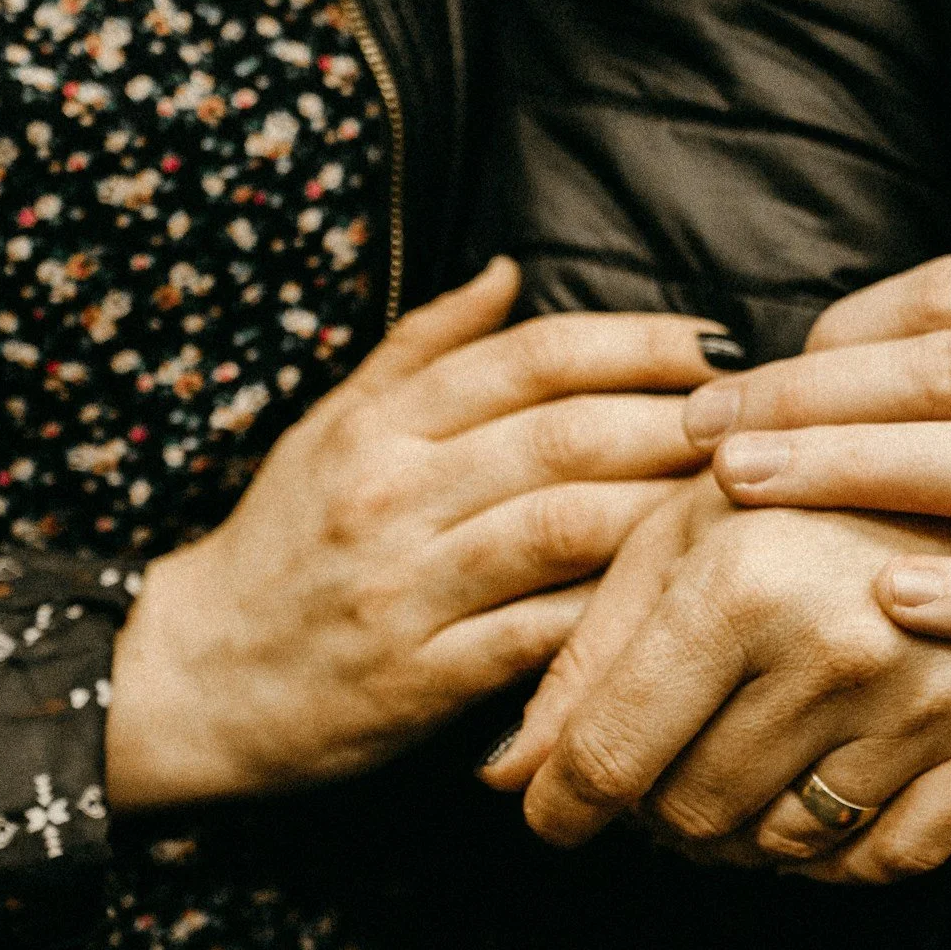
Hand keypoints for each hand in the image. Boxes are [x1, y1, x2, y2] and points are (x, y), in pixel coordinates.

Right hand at [105, 259, 726, 806]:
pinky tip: (681, 597)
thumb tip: (511, 269)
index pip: (529, 358)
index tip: (715, 346)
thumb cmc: (281, 546)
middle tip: (759, 422)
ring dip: (662, 509)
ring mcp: (407, 588)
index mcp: (378, 425)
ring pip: (564, 528)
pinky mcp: (421, 680)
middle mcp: (392, 494)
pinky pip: (543, 635)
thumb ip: (423, 350)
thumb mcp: (331, 430)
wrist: (192, 679)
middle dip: (676, 421)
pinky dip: (616, 613)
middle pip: (563, 435)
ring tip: (739, 500)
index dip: (634, 343)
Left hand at [478, 478, 950, 882]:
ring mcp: (932, 697)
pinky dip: (839, 853)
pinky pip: (887, 861)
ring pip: (781, 846)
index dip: (562, 804)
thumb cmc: (795, 490)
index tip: (550, 816)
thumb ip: (584, 660)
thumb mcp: (672, 541)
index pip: (613, 757)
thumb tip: (504, 779)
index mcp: (741, 584)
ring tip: (746, 757)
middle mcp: (840, 648)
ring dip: (743, 826)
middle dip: (657, 804)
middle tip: (670, 758)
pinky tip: (820, 788)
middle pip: (690, 814)